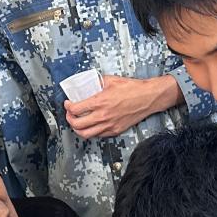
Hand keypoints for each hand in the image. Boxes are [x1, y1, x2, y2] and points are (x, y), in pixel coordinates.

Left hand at [64, 75, 181, 138]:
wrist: (148, 98)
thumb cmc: (133, 89)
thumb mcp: (111, 80)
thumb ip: (97, 82)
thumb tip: (89, 83)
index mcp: (100, 102)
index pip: (75, 109)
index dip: (68, 107)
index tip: (68, 103)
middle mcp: (103, 116)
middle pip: (77, 125)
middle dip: (69, 119)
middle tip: (69, 114)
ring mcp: (109, 125)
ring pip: (86, 134)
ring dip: (78, 129)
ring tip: (77, 123)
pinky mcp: (115, 130)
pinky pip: (98, 135)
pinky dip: (91, 131)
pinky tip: (91, 125)